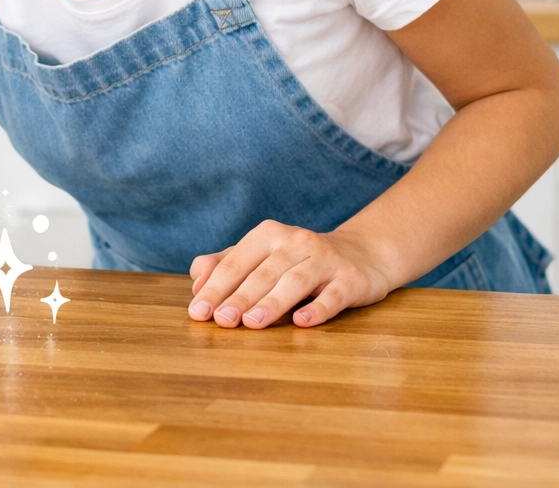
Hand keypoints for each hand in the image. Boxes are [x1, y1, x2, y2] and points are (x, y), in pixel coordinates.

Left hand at [187, 220, 394, 328]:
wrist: (362, 254)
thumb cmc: (297, 260)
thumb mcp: (261, 256)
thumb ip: (224, 265)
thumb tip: (196, 283)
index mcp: (268, 234)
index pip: (236, 262)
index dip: (215, 287)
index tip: (198, 312)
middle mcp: (296, 241)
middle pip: (263, 272)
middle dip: (239, 297)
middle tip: (221, 321)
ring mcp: (326, 259)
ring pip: (295, 281)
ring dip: (272, 302)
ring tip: (252, 323)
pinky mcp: (352, 279)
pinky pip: (334, 295)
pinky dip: (318, 308)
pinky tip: (302, 322)